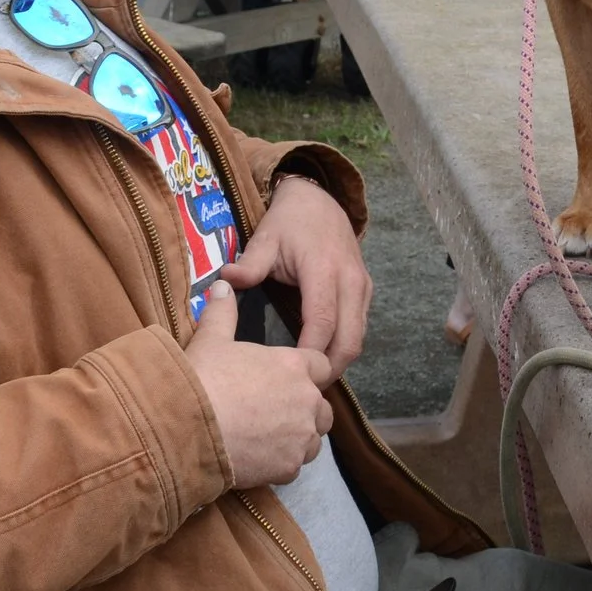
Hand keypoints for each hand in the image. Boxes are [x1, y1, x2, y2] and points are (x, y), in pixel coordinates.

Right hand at [187, 281, 332, 488]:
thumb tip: (221, 286)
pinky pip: (296, 466)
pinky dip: (282, 463)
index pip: (319, 364)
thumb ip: (222, 313)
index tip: (287, 379)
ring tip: (269, 437)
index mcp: (294, 365)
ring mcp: (301, 436)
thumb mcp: (210, 340)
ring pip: (314, 439)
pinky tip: (259, 459)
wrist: (187, 429)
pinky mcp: (290, 467)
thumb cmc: (203, 379)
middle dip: (306, 409)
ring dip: (298, 438)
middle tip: (276, 411)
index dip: (305, 372)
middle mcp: (307, 400)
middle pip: (323, 406)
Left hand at [221, 176, 370, 381]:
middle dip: (329, 369)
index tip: (288, 377)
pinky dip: (344, 347)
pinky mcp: (366, 291)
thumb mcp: (265, 237)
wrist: (319, 199)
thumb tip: (226, 282)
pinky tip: (321, 359)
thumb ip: (249, 264)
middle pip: (349, 340)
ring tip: (310, 380)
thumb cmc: (289, 221)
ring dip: (338, 362)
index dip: (308, 354)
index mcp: (324, 270)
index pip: (322, 323)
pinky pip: (359, 328)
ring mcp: (363, 287)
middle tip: (301, 391)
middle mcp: (350, 281)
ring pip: (358, 338)